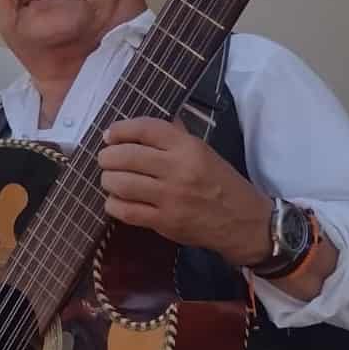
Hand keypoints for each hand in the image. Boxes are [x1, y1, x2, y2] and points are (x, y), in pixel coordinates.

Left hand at [99, 118, 272, 266]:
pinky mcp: (165, 222)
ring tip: (110, 179)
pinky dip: (113, 204)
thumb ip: (175, 138)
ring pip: (121, 183)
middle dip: (107, 157)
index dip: (120, 129)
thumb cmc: (221, 183)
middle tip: (106, 160)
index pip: (145, 129)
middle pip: (126, 156)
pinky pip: (126, 211)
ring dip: (108, 180)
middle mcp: (178, 169)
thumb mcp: (204, 152)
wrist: (243, 220)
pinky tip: (115, 200)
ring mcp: (170, 197)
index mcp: (188, 147)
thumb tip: (142, 127)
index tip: (109, 135)